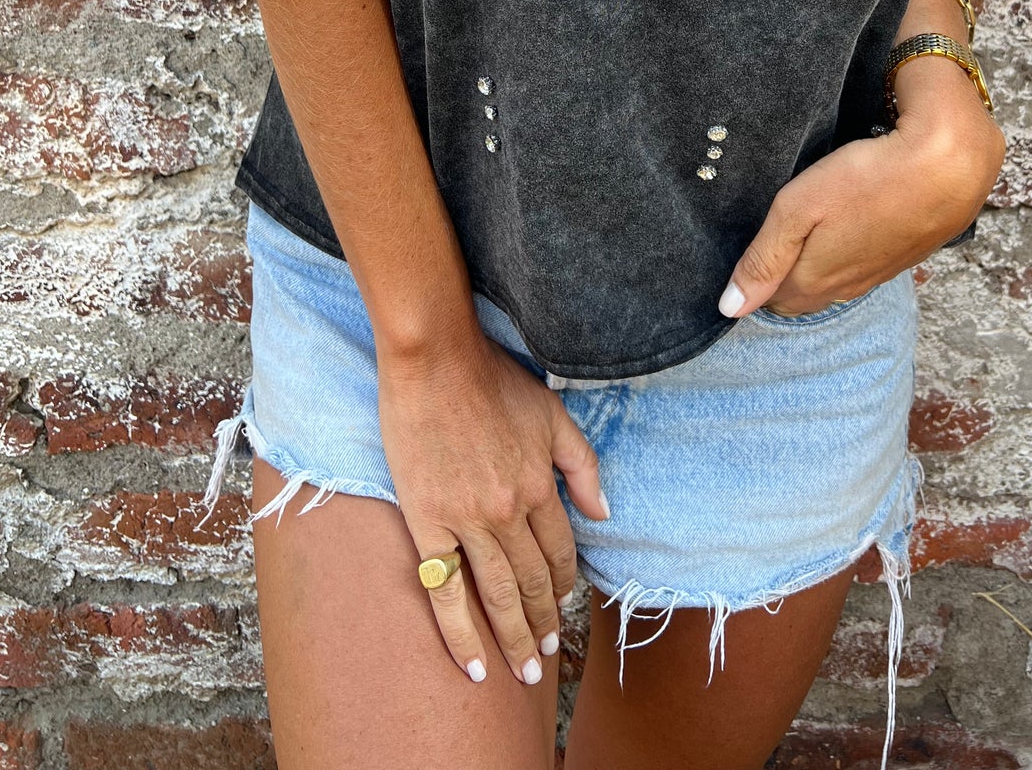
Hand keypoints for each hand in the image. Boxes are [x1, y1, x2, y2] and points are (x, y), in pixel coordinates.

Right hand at [377, 332, 608, 685]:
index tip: (563, 605)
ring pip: (498, 595)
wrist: (434, 360)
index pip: (561, 550)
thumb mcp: (552, 413)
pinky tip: (474, 667)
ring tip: (524, 671)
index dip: (565, 582)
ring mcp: (467, 521)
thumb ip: (581, 464)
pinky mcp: (427, 522)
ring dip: (514, 638)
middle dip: (543, 624)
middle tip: (547, 657)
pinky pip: (446, 592)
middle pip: (532, 582)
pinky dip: (461, 635)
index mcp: (541, 484)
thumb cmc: (492, 378)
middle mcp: (509, 511)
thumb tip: (604, 512)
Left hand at [719, 55, 1005, 318]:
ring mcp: (879, 274)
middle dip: (782, 275)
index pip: (771, 299)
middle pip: (802, 294)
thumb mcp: (798, 209)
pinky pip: (864, 266)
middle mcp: (847, 288)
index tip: (749, 245)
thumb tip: (730, 308)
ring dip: (817, 264)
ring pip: (835, 281)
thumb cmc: (866, 179)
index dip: (756, 275)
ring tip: (807, 229)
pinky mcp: (904, 256)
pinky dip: (849, 252)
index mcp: (814, 281)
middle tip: (772, 236)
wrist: (947, 165)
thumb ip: (763, 258)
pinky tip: (850, 224)